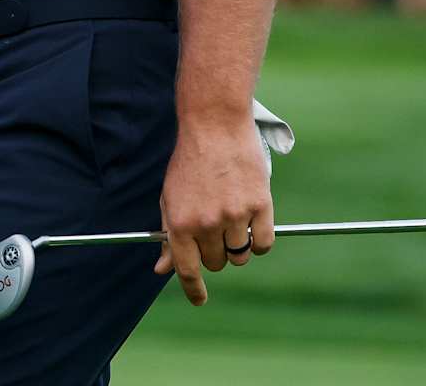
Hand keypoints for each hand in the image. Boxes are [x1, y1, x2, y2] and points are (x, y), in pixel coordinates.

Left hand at [152, 114, 275, 304]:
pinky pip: (264, 244)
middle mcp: (206, 223)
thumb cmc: (189, 164)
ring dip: (237, 244)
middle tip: (214, 225)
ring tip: (231, 215)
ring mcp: (235, 216)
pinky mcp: (260, 206)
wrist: (214, 126)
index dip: (193, 289)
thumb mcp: (169, 198)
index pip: (186, 269)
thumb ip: (169, 236)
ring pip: (240, 254)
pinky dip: (259, 239)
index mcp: (180, 222)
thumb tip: (162, 269)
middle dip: (215, 251)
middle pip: (217, 262)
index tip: (199, 300)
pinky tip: (252, 220)